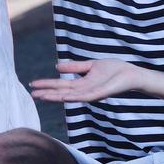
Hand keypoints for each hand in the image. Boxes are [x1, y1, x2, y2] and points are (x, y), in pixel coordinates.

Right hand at [29, 58, 145, 103]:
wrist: (132, 75)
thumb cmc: (115, 70)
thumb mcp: (91, 66)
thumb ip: (75, 67)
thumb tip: (57, 66)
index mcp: (82, 84)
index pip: (61, 85)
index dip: (47, 85)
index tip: (32, 85)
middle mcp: (84, 91)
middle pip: (62, 93)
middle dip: (47, 93)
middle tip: (31, 95)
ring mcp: (92, 93)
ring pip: (70, 97)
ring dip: (55, 97)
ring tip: (42, 97)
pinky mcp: (100, 93)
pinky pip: (85, 96)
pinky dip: (73, 97)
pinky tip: (63, 97)